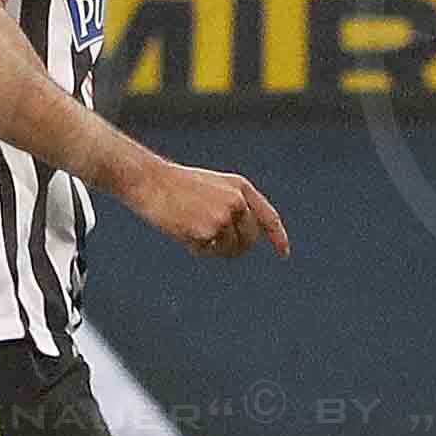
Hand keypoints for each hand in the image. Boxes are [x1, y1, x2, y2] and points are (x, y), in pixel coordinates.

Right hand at [125, 157, 287, 260]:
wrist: (151, 182)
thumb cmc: (176, 187)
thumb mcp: (212, 188)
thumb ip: (231, 207)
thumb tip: (244, 241)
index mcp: (240, 187)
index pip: (267, 216)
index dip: (277, 236)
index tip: (284, 253)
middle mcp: (237, 201)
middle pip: (250, 239)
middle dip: (237, 248)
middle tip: (215, 247)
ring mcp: (225, 215)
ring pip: (230, 249)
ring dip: (214, 249)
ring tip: (192, 232)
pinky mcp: (210, 229)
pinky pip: (209, 252)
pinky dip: (197, 249)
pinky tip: (183, 232)